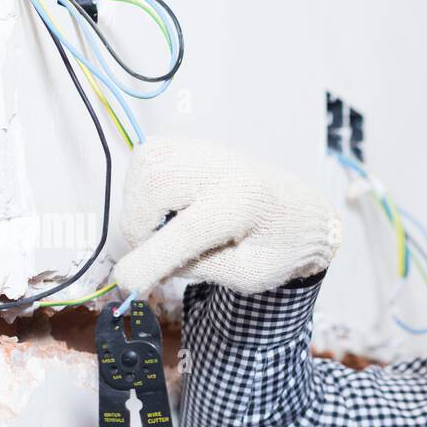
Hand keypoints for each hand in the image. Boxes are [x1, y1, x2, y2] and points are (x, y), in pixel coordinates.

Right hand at [113, 136, 342, 294]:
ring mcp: (205, 149)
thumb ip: (201, 269)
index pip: (189, 230)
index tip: (126, 282)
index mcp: (248, 204)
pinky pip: (146, 159)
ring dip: (139, 207)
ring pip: (145, 166)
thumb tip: (145, 266)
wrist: (300, 212)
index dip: (151, 259)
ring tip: (165, 231)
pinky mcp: (189, 144)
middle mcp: (225, 168)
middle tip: (155, 253)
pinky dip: (143, 189)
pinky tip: (167, 209)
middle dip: (139, 226)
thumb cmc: (277, 247)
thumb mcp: (249, 274)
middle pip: (157, 184)